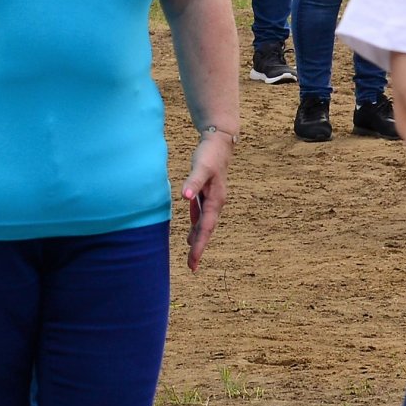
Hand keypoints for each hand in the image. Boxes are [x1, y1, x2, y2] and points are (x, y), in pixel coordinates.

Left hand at [180, 133, 231, 271]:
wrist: (220, 139)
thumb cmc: (210, 153)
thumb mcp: (201, 166)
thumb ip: (193, 182)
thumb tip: (186, 196)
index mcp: (216, 200)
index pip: (206, 228)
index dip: (199, 246)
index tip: (192, 262)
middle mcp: (216, 202)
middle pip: (206, 229)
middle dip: (199, 247)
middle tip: (191, 266)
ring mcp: (213, 197)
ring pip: (205, 222)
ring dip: (198, 236)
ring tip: (191, 251)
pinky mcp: (208, 191)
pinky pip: (202, 212)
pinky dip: (197, 222)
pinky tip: (192, 228)